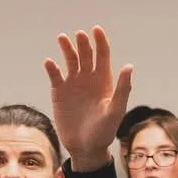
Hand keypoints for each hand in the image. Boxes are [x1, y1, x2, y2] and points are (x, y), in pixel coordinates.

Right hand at [43, 27, 133, 170]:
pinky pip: (55, 76)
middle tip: (78, 35)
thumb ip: (122, 89)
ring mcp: (73, 85)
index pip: (102, 54)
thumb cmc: (104, 131)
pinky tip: (49, 63)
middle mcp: (88, 78)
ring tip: (62, 38)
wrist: (85, 148)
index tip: (96, 29)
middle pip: (85, 54)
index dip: (100, 40)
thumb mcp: (116, 110)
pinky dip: (52, 68)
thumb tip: (128, 66)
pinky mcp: (59, 93)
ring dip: (66, 49)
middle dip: (82, 43)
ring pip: (69, 60)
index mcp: (104, 79)